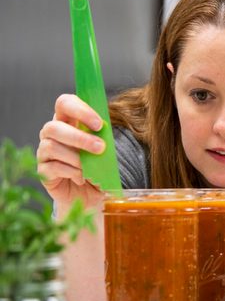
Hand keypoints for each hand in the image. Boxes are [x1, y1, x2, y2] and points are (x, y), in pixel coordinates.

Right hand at [37, 94, 106, 209]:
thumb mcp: (104, 153)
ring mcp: (44, 153)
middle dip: (79, 137)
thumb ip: (102, 140)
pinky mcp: (43, 171)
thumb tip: (104, 137)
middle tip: (101, 148)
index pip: (64, 103)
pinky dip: (71, 172)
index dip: (79, 110)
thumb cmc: (98, 168)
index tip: (99, 124)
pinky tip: (82, 177)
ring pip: (51, 147)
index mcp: (67, 122)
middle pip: (54, 126)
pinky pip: (52, 167)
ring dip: (76, 157)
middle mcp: (51, 135)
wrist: (90, 196)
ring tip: (90, 167)